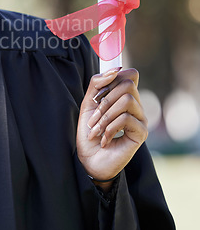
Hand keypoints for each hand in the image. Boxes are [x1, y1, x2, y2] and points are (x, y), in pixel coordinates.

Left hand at [76, 68, 147, 187]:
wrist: (88, 159)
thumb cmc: (89, 131)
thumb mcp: (88, 104)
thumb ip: (97, 84)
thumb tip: (115, 70)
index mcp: (123, 96)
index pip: (130, 74)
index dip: (113, 79)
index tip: (97, 96)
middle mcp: (135, 106)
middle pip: (128, 84)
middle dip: (105, 100)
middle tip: (93, 119)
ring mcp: (140, 119)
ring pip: (128, 100)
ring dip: (106, 116)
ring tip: (96, 130)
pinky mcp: (141, 133)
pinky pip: (127, 118)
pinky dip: (110, 128)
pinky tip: (104, 140)